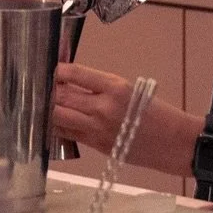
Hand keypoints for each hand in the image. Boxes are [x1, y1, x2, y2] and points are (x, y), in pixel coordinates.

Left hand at [51, 60, 201, 176]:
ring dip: (47, 108)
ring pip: (58, 116)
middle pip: (61, 96)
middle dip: (46, 90)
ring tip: (39, 102)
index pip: (75, 74)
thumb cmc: (158, 114)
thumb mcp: (131, 89)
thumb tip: (71, 83)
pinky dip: (55, 126)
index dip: (57, 71)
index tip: (48, 68)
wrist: (175, 142)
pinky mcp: (96, 145)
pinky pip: (67, 133)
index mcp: (115, 87)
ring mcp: (98, 128)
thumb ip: (101, 87)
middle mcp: (103, 107)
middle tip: (36, 84)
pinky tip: (50, 120)